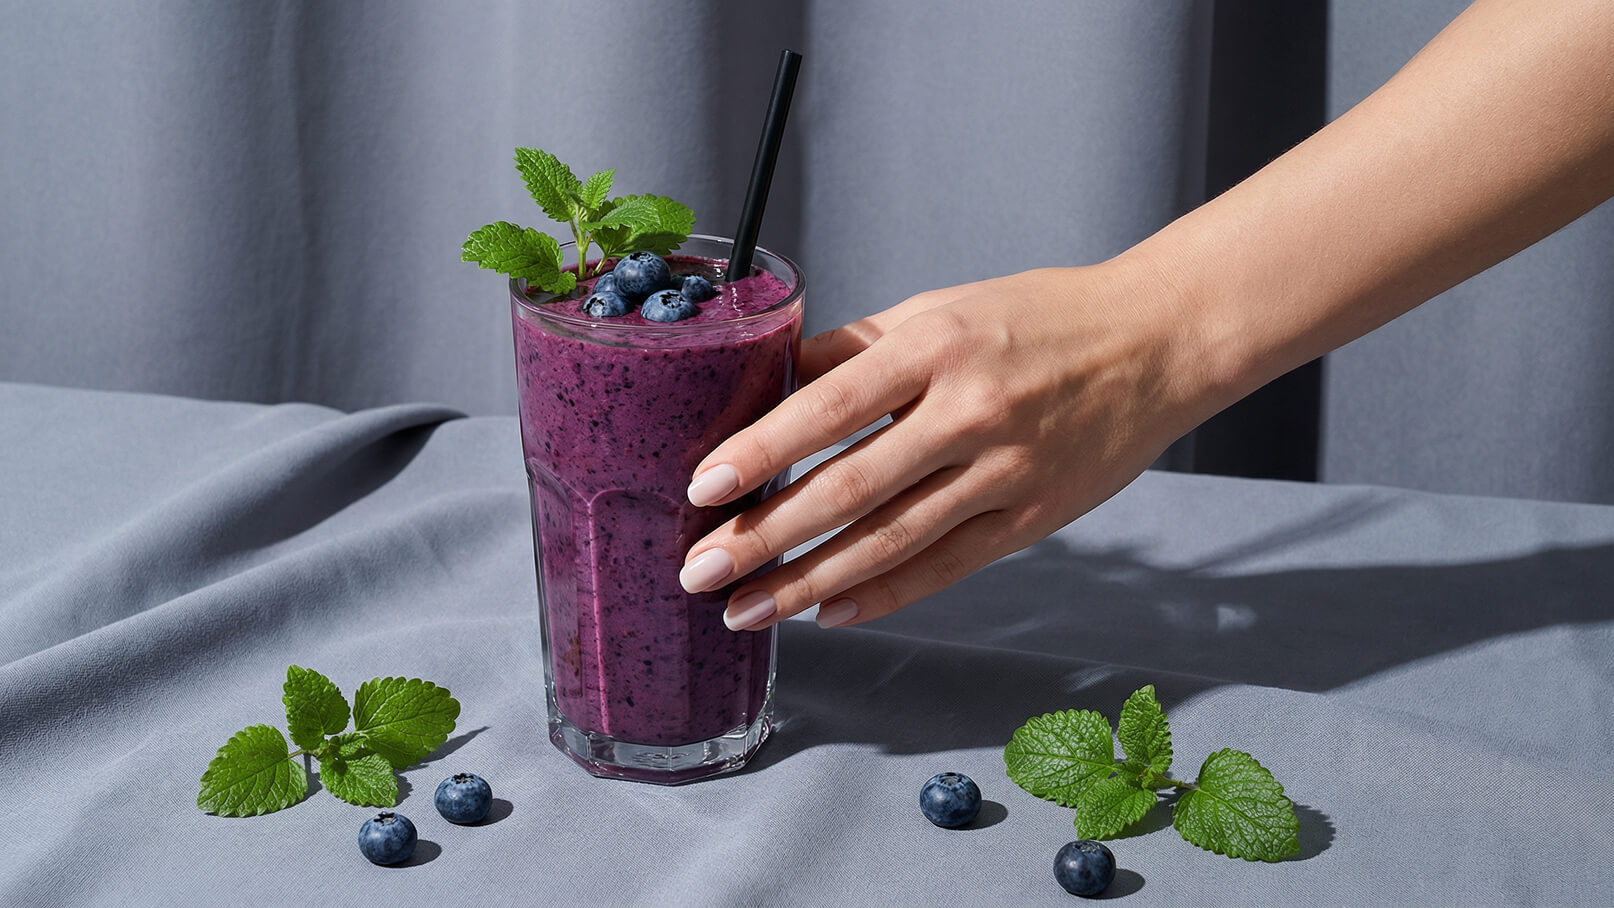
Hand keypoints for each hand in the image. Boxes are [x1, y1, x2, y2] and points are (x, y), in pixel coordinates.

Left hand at [677, 258, 1218, 631]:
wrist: (1157, 344)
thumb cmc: (1039, 318)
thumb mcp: (940, 308)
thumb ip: (856, 351)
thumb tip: (769, 387)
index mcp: (936, 345)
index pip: (828, 408)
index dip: (760, 453)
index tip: (702, 488)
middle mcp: (969, 411)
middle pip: (849, 488)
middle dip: (764, 537)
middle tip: (700, 573)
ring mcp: (1006, 471)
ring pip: (892, 542)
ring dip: (810, 582)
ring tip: (748, 609)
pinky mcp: (1033, 518)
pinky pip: (946, 566)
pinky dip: (884, 594)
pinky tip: (828, 613)